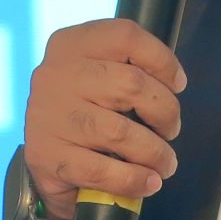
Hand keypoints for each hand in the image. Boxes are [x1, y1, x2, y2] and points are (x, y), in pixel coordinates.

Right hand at [23, 19, 186, 219]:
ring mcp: (49, 117)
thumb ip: (128, 68)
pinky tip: (147, 182)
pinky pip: (102, 170)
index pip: (126, 37)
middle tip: (170, 130)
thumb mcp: (97, 74)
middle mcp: (55, 75)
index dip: (163, 61)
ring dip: (154, 152)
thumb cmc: (83, 110)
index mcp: (71, 45)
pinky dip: (133, 179)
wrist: (43, 157)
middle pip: (131, 83)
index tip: (177, 85)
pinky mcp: (46, 156)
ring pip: (120, 132)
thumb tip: (173, 85)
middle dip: (165, 112)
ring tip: (165, 163)